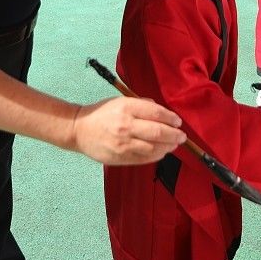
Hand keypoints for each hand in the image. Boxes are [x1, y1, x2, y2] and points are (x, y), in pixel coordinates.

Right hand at [70, 97, 185, 164]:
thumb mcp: (120, 101)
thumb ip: (141, 105)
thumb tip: (161, 112)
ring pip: (153, 148)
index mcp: (126, 107)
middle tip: (182, 136)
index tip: (178, 121)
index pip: (156, 113)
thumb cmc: (101, 113)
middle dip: (174, 135)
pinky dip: (156, 156)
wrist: (78, 129)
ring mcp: (123, 143)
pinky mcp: (120, 157)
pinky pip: (144, 158)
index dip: (171, 118)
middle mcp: (126, 125)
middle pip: (158, 132)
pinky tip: (162, 152)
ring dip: (168, 147)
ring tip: (174, 145)